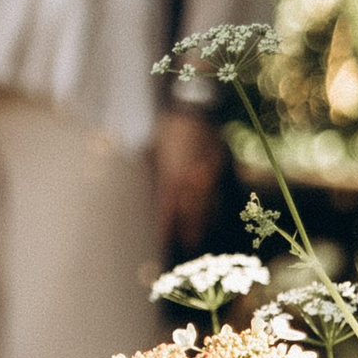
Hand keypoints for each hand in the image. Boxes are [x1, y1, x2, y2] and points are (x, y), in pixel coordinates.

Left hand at [152, 109, 226, 259]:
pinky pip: (216, 193)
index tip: (162, 242)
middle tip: (186, 248)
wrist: (194, 109)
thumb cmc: (168, 128)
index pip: (166, 210)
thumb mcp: (152, 149)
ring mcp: (205, 176)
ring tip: (198, 240)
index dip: (164, 228)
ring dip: (201, 224)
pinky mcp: (217, 168)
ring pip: (204, 206)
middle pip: (188, 214)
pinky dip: (214, 207)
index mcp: (171, 177)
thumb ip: (149, 171)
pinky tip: (213, 218)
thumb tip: (140, 186)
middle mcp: (189, 181)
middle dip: (186, 231)